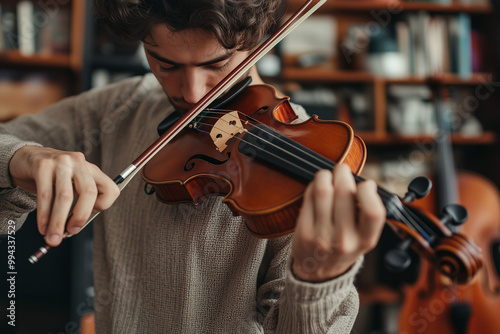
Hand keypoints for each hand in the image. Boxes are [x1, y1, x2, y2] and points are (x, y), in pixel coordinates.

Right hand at [9, 146, 119, 245]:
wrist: (25, 158)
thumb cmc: (53, 178)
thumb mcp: (73, 185)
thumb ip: (78, 202)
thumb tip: (74, 229)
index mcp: (92, 170)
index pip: (111, 189)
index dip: (103, 207)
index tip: (88, 217)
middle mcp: (80, 163)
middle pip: (89, 192)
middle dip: (80, 217)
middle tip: (71, 232)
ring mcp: (61, 162)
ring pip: (65, 197)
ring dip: (58, 222)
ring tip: (53, 237)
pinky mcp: (42, 165)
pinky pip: (45, 195)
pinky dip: (44, 215)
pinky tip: (43, 227)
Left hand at [291, 163, 385, 281]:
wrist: (318, 272)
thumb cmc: (344, 245)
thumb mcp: (363, 237)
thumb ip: (367, 213)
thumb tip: (366, 184)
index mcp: (365, 240)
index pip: (373, 211)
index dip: (368, 191)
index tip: (365, 184)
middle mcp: (345, 240)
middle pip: (344, 192)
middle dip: (343, 173)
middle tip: (342, 169)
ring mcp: (322, 237)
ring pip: (323, 191)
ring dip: (325, 175)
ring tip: (327, 175)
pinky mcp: (304, 233)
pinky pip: (308, 199)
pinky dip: (312, 187)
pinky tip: (316, 187)